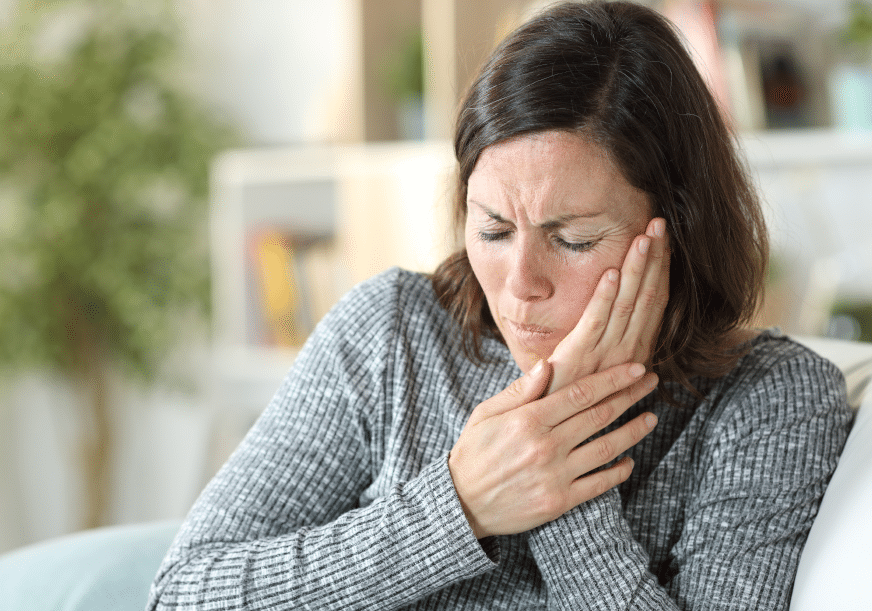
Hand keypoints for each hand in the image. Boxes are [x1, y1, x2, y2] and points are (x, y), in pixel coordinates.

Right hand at [448, 360, 658, 538]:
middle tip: (651, 383)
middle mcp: (545, 445)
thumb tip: (547, 364)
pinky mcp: (559, 501)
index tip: (635, 368)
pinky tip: (629, 461)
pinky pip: (598, 484)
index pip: (580, 393)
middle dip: (630, 396)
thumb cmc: (474, 452)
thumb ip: (519, 390)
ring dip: (633, 431)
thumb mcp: (486, 414)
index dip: (612, 379)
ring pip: (605, 448)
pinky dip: (618, 472)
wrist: (462, 503)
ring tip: (651, 419)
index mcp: (528, 419)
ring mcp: (555, 475)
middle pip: (599, 415)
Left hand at [547, 217, 669, 393]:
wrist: (552, 428)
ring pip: (626, 304)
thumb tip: (644, 360)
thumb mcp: (603, 372)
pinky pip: (595, 321)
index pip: (654, 303)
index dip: (661, 270)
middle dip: (654, 259)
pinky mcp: (578, 357)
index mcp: (635, 351)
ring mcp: (604, 354)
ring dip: (636, 270)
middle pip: (646, 297)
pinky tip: (611, 272)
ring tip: (644, 237)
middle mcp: (627, 351)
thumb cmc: (574, 397)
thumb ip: (618, 356)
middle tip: (660, 224)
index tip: (665, 239)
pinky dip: (603, 296)